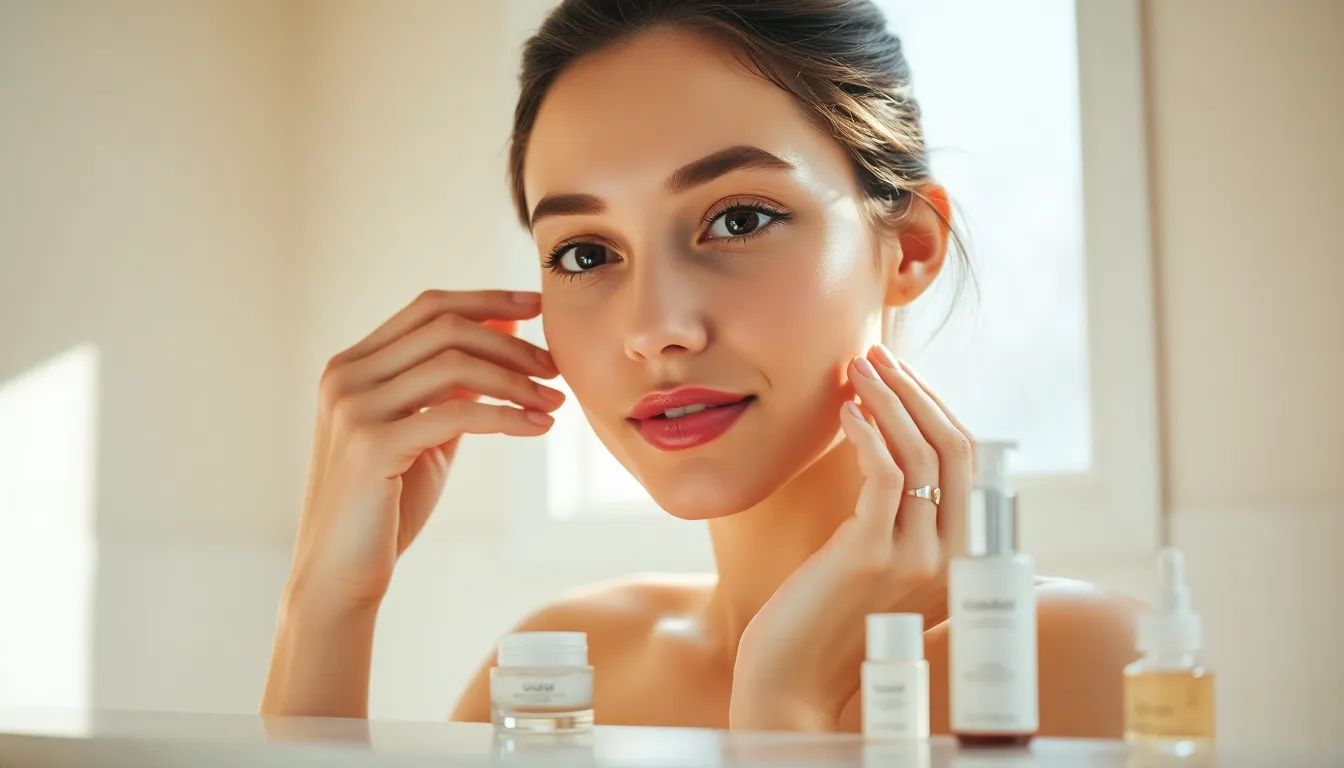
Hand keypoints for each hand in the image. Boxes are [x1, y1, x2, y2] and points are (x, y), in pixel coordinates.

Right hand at [286, 290, 563, 613]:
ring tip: (555, 401)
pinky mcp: (371, 445)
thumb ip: (456, 385)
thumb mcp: (428, 431)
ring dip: (516, 379)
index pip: (428, 308)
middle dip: (511, 343)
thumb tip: (505, 331)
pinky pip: (457, 413)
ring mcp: (354, 408)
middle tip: (555, 366)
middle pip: (444, 328)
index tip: (536, 306)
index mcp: (353, 365)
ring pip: (454, 363)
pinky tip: (538, 428)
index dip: (486, 301)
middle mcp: (346, 376)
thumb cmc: (388, 506)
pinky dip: (507, 415)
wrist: (340, 574)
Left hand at [729, 344, 972, 730]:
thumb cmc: (827, 618)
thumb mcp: (881, 564)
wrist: (793, 682)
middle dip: (915, 390)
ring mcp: (917, 559)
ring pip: (922, 453)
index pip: (970, 461)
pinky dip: (867, 432)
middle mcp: (954, 559)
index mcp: (964, 557)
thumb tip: (894, 443)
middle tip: (875, 354)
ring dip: (889, 399)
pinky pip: (885, 475)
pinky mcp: (871, 557)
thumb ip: (902, 519)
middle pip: (955, 448)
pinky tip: (845, 411)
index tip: (899, 373)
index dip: (935, 407)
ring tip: (855, 367)